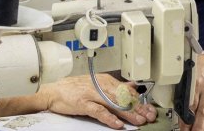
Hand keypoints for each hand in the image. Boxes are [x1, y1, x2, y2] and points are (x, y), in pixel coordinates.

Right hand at [41, 74, 156, 128]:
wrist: (53, 90)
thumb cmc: (74, 88)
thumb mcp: (98, 83)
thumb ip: (115, 86)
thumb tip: (132, 86)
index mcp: (106, 80)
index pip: (127, 91)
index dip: (140, 101)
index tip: (150, 109)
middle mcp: (101, 85)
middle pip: (123, 97)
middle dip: (138, 108)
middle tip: (148, 116)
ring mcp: (92, 94)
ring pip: (114, 104)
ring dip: (127, 113)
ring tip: (138, 121)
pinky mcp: (83, 103)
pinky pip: (99, 111)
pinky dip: (109, 118)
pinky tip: (117, 124)